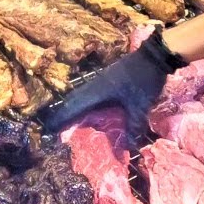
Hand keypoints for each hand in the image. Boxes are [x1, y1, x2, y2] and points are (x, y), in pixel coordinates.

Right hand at [37, 29, 185, 133]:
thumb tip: (129, 148)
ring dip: (72, 107)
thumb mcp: (140, 106)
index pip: (74, 107)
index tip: (49, 128)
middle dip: (63, 114)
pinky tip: (88, 109)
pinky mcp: (108, 78)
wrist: (154, 56)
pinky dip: (83, 102)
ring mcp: (101, 80)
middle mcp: (95, 85)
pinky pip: (89, 93)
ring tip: (66, 120)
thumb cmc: (145, 79)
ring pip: (81, 95)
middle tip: (53, 127)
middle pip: (73, 100)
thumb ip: (133, 126)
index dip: (61, 118)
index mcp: (98, 91)